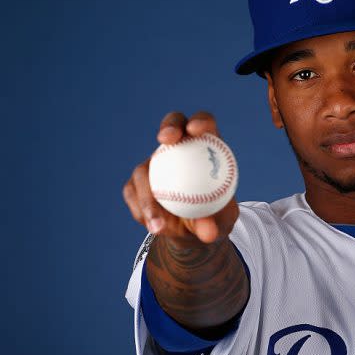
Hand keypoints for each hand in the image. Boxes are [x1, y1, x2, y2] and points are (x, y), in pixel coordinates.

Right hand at [122, 111, 239, 243]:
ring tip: (158, 219)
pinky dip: (142, 210)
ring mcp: (155, 164)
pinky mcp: (137, 184)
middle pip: (172, 127)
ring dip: (148, 192)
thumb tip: (209, 233)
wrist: (193, 229)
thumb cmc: (215, 218)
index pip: (205, 125)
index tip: (195, 130)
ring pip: (144, 168)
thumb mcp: (221, 223)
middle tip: (166, 140)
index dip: (200, 121)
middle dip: (168, 127)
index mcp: (206, 147)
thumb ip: (216, 223)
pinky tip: (153, 226)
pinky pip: (133, 193)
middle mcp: (179, 149)